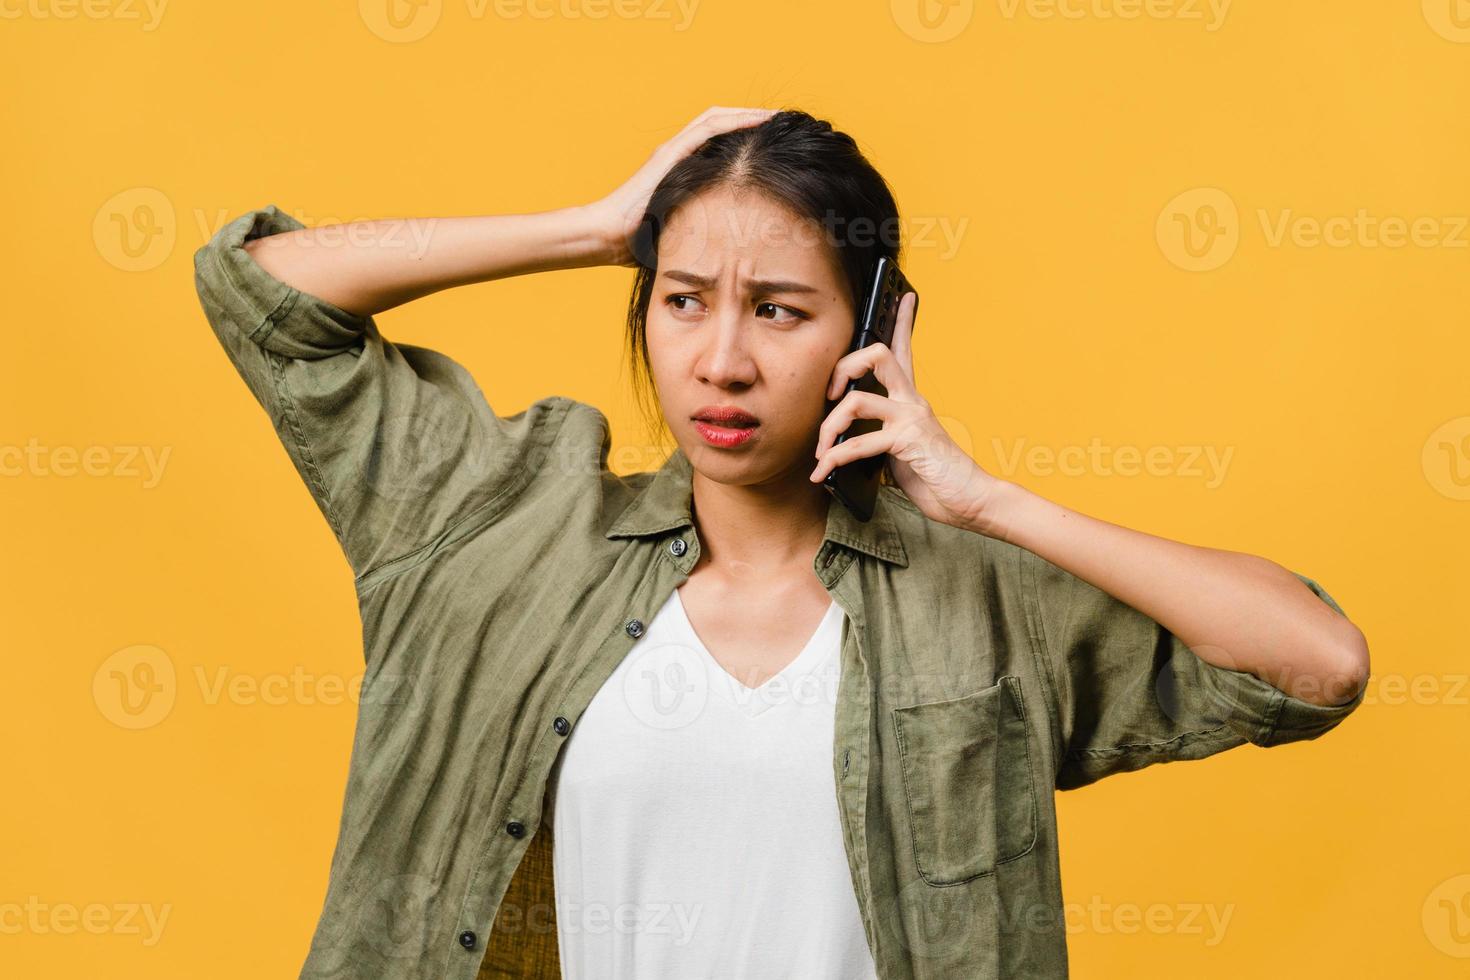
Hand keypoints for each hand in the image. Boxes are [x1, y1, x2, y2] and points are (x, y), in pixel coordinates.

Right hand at [583, 106, 778, 267]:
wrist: (610, 237)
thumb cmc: (642, 241)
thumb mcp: (686, 228)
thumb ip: (707, 223)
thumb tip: (740, 243)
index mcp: (683, 167)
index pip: (721, 140)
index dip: (748, 133)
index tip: (777, 139)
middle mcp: (679, 152)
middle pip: (722, 122)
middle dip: (753, 118)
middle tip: (784, 121)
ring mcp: (673, 151)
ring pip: (717, 118)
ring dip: (748, 114)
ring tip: (777, 116)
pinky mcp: (669, 155)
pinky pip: (707, 130)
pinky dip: (735, 121)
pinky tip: (759, 121)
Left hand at [809, 291, 1006, 532]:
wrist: (968, 499)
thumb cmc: (935, 478)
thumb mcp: (899, 452)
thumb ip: (878, 437)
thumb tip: (845, 444)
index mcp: (911, 400)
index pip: (905, 351)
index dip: (904, 321)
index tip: (904, 296)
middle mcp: (912, 401)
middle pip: (877, 355)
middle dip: (842, 367)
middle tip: (828, 394)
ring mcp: (912, 418)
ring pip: (857, 400)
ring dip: (828, 429)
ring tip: (820, 454)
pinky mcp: (910, 441)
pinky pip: (860, 442)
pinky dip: (835, 458)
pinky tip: (825, 472)